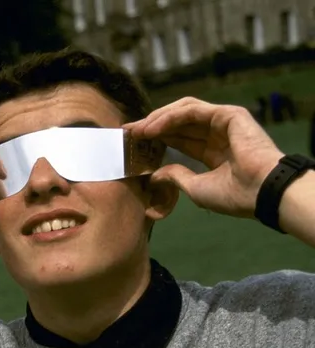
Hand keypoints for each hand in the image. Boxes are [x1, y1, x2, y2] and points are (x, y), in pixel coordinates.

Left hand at [125, 98, 283, 217]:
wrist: (260, 193)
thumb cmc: (234, 195)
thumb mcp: (195, 188)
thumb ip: (176, 176)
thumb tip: (155, 174)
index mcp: (212, 151)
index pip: (178, 138)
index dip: (155, 138)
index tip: (131, 143)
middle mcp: (218, 134)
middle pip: (178, 123)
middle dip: (150, 126)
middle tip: (127, 133)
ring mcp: (225, 122)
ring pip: (183, 112)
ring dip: (157, 119)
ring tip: (137, 130)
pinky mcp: (229, 114)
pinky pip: (192, 110)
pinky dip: (170, 117)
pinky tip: (152, 128)